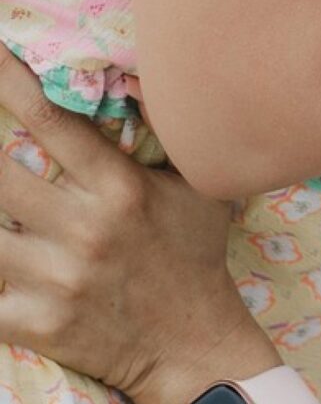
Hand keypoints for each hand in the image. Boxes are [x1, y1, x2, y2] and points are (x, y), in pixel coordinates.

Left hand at [0, 50, 278, 403]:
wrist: (192, 342)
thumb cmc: (193, 253)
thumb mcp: (196, 186)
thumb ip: (163, 141)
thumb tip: (141, 84)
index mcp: (119, 187)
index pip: (51, 121)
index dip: (10, 84)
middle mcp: (83, 228)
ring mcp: (56, 278)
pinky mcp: (36, 323)